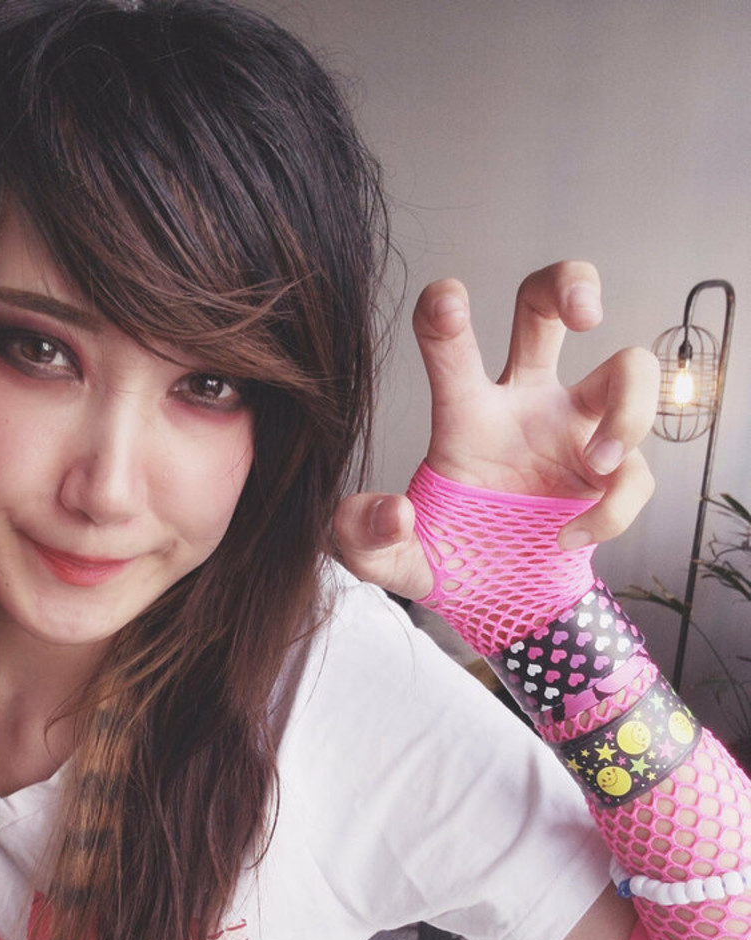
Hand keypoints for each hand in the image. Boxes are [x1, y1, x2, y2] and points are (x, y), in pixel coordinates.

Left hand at [335, 261, 659, 598]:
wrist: (496, 600)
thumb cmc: (444, 557)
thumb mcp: (386, 560)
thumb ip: (362, 538)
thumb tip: (392, 513)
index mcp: (464, 411)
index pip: (450, 343)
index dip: (444, 312)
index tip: (447, 300)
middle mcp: (523, 403)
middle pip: (546, 306)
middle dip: (572, 282)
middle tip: (585, 313)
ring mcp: (574, 431)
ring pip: (629, 369)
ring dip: (629, 410)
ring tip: (600, 462)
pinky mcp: (613, 474)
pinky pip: (636, 475)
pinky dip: (613, 511)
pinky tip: (573, 537)